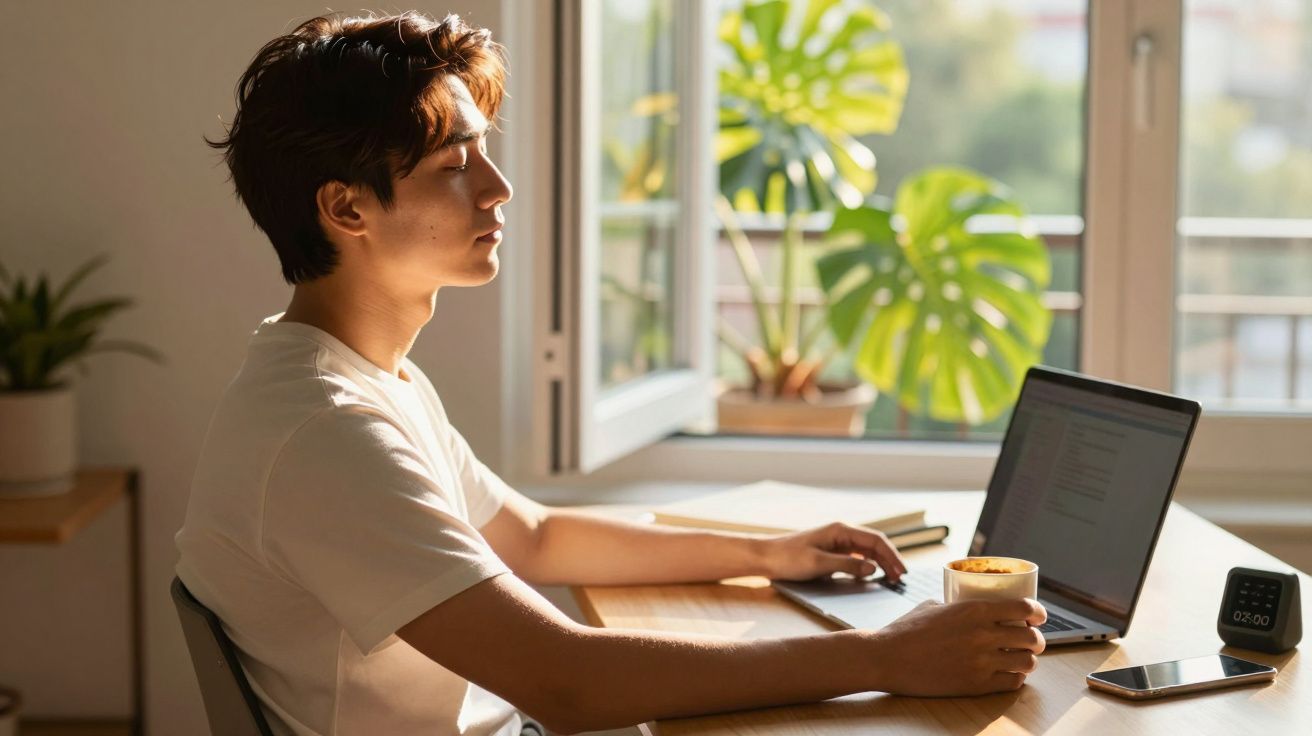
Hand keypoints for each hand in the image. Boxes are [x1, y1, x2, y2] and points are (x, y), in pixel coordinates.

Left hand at [760, 522, 906, 581]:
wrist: (766, 557)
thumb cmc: (789, 558)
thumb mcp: (819, 564)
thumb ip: (847, 566)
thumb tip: (873, 568)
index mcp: (841, 530)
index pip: (875, 540)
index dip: (891, 555)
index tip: (901, 571)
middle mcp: (841, 533)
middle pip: (874, 544)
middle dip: (889, 560)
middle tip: (900, 578)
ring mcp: (836, 542)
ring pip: (866, 551)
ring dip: (880, 563)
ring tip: (891, 578)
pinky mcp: (831, 552)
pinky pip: (855, 557)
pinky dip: (867, 565)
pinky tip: (872, 575)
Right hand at [866, 598, 1047, 696]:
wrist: (886, 658)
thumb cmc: (904, 631)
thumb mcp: (932, 606)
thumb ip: (956, 607)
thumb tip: (965, 607)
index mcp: (974, 610)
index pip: (1024, 608)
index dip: (1038, 612)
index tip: (1039, 616)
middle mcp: (983, 635)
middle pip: (1032, 638)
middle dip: (1037, 639)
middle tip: (1033, 640)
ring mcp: (981, 662)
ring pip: (1027, 662)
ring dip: (1029, 660)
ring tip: (1022, 659)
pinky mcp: (976, 685)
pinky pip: (1012, 683)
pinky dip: (1016, 678)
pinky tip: (1009, 674)